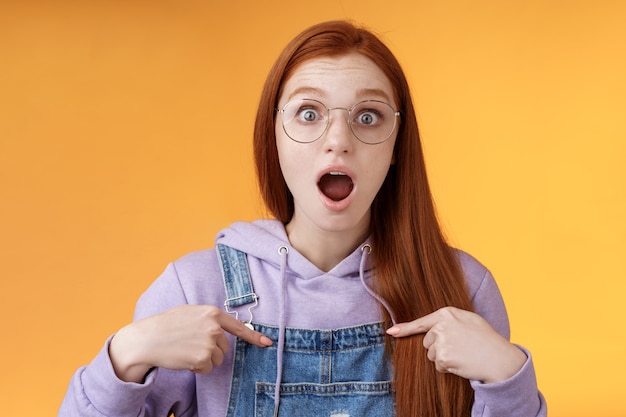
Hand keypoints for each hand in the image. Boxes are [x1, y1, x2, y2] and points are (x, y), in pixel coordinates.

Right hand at [109, 304, 271, 382]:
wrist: (148, 338)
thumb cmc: (166, 325)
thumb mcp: (189, 313)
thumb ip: (207, 319)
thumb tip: (221, 329)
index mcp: (211, 313)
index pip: (238, 326)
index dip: (253, 336)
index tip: (267, 343)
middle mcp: (214, 327)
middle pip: (225, 348)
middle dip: (211, 350)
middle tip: (191, 345)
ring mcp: (210, 343)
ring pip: (217, 360)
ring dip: (204, 360)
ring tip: (186, 350)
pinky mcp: (203, 358)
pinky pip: (207, 369)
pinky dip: (197, 368)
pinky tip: (184, 359)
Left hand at [386, 306, 525, 382]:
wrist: (500, 358)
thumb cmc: (486, 339)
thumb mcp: (469, 320)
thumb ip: (449, 320)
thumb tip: (431, 327)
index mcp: (447, 313)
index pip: (421, 322)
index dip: (404, 328)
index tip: (391, 332)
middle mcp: (441, 325)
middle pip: (427, 342)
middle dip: (440, 348)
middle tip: (460, 348)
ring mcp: (440, 341)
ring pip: (431, 355)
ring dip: (444, 358)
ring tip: (463, 354)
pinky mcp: (442, 356)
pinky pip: (438, 366)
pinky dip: (448, 368)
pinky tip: (462, 362)